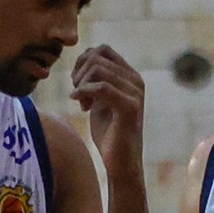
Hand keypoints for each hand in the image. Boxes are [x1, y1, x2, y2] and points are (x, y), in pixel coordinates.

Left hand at [69, 46, 143, 165]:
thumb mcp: (100, 99)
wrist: (120, 162)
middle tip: (77, 94)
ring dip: (81, 84)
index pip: (102, 50)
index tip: (78, 84)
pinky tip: (81, 105)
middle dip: (79, 73)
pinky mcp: (129, 108)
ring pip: (97, 69)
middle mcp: (135, 81)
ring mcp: (135, 93)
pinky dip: (84, 93)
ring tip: (82, 103)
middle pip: (97, 57)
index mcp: (130, 76)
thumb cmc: (109, 132)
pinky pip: (101, 87)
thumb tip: (85, 58)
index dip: (83, 61)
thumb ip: (97, 79)